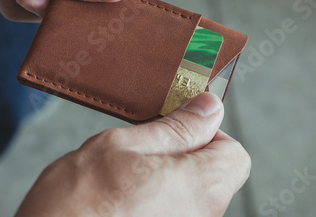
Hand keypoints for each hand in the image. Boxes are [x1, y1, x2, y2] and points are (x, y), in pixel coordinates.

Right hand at [15, 93, 250, 216]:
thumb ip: (175, 127)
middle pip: (213, 175)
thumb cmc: (80, 199)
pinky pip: (174, 210)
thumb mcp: (124, 144)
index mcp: (200, 187)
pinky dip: (156, 198)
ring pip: (191, 194)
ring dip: (167, 177)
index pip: (235, 154)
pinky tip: (125, 196)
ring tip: (127, 175)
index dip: (208, 134)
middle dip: (184, 155)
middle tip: (143, 149)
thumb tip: (208, 108)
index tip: (177, 128)